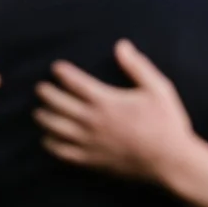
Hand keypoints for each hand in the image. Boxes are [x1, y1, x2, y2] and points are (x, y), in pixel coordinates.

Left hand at [34, 38, 195, 182]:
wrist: (169, 160)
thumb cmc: (166, 122)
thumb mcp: (157, 88)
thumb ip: (137, 66)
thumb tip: (121, 45)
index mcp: (106, 101)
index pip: (75, 83)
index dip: (63, 73)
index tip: (56, 68)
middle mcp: (92, 121)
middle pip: (59, 104)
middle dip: (47, 94)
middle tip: (40, 88)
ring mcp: (88, 142)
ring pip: (55, 128)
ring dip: (44, 118)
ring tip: (38, 112)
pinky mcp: (90, 161)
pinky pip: (62, 152)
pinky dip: (51, 145)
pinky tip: (47, 140)